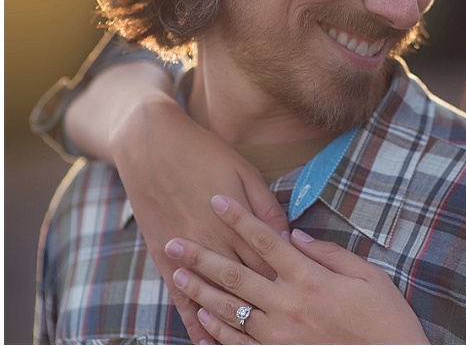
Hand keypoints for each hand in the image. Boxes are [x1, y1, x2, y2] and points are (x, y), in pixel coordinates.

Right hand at [68, 61, 289, 343]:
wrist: (151, 143)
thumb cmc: (205, 153)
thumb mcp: (245, 172)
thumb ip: (266, 208)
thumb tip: (288, 235)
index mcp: (237, 223)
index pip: (269, 263)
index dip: (289, 282)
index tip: (308, 300)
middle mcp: (213, 243)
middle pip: (246, 284)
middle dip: (268, 306)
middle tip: (290, 326)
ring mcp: (186, 252)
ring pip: (213, 296)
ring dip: (232, 322)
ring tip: (253, 344)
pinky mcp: (163, 256)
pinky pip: (179, 298)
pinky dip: (193, 322)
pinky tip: (203, 341)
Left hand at [165, 195, 429, 344]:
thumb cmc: (387, 320)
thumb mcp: (370, 277)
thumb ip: (331, 254)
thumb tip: (297, 236)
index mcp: (310, 278)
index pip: (266, 240)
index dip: (239, 218)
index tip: (216, 200)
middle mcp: (289, 305)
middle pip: (236, 274)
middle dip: (202, 256)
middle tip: (174, 242)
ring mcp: (280, 336)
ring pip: (231, 309)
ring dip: (201, 291)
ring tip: (178, 275)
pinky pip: (240, 345)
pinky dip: (217, 332)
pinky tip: (202, 318)